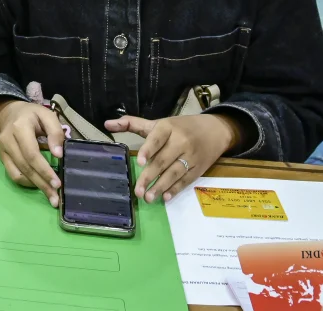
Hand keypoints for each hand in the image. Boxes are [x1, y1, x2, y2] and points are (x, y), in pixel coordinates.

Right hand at [0, 100, 64, 206]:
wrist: (6, 113)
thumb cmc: (31, 114)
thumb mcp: (46, 115)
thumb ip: (55, 132)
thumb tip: (58, 155)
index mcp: (19, 128)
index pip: (32, 154)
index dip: (44, 170)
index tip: (58, 183)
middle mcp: (8, 140)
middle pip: (26, 167)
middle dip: (42, 184)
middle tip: (56, 197)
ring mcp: (3, 151)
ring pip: (18, 174)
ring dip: (35, 186)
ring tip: (50, 195)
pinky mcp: (2, 158)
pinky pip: (13, 175)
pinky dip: (26, 182)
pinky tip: (38, 185)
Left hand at [104, 113, 239, 202]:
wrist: (215, 131)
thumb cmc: (180, 127)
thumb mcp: (158, 123)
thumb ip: (132, 124)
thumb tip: (107, 124)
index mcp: (168, 127)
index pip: (157, 138)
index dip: (148, 150)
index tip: (139, 162)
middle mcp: (181, 141)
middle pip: (163, 160)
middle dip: (150, 176)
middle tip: (138, 191)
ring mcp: (191, 156)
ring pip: (174, 172)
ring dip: (161, 186)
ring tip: (148, 198)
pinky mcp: (198, 168)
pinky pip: (186, 180)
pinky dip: (176, 189)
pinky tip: (165, 197)